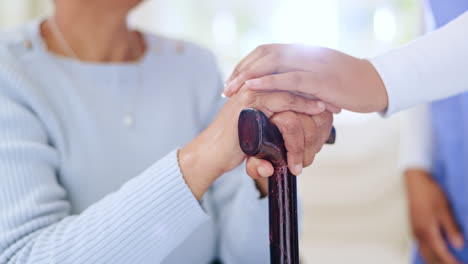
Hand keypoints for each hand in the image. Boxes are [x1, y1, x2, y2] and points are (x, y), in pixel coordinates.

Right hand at [179, 87, 325, 198]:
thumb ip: (266, 130)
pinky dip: (303, 104)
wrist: (211, 154)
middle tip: (337, 97)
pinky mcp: (250, 101)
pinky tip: (318, 108)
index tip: (329, 95)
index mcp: (253, 87)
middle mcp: (252, 84)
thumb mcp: (254, 133)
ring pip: (290, 86)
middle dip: (315, 87)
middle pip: (291, 79)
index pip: (286, 80)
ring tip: (332, 103)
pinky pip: (283, 99)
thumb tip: (275, 149)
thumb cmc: (231, 145)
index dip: (308, 86)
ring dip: (314, 95)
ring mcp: (250, 90)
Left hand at [224, 44, 387, 112]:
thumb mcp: (319, 77)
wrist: (375, 85)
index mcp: (302, 52)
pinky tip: (253, 87)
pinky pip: (290, 78)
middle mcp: (304, 53)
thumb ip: (300, 78)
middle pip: (264, 54)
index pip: (267, 52)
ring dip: (248, 75)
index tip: (233, 80)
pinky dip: (269, 81)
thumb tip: (283, 89)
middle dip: (241, 70)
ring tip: (232, 89)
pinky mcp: (321, 79)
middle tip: (226, 88)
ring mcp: (312, 64)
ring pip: (273, 62)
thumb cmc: (347, 85)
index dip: (246, 64)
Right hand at [406, 169, 463, 263]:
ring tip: (445, 262)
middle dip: (442, 263)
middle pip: (430, 257)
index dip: (451, 262)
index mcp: (427, 230)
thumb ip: (451, 229)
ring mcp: (415, 231)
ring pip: (425, 252)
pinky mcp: (415, 227)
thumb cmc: (430, 193)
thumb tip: (458, 245)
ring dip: (434, 260)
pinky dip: (429, 254)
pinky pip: (421, 246)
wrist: (415, 182)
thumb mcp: (445, 210)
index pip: (441, 253)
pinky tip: (435, 253)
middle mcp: (419, 234)